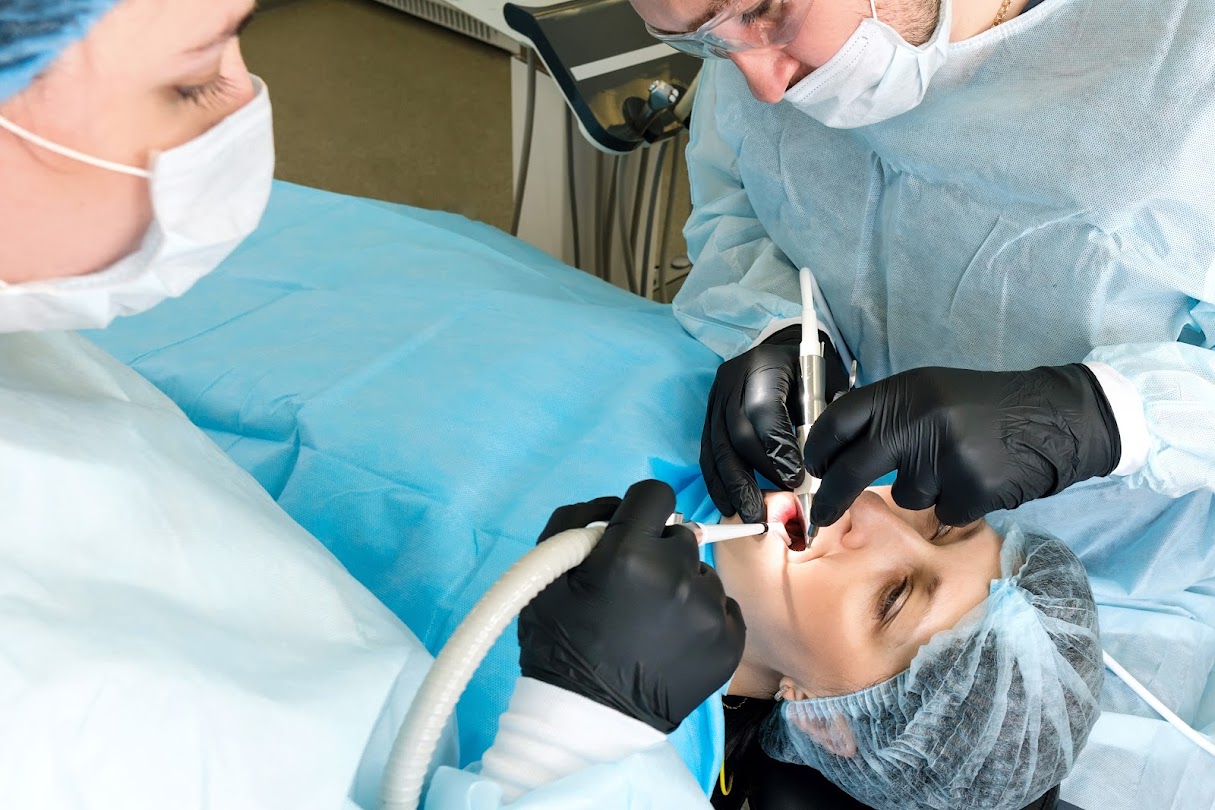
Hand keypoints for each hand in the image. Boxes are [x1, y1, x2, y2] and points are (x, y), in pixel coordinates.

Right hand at [519, 480, 745, 732]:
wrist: (587, 718)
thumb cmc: (560, 643)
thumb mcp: (548, 570)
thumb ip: (577, 520)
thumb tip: (616, 507)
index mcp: (630, 553)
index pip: (655, 494)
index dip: (638, 510)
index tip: (629, 533)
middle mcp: (677, 575)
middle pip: (679, 535)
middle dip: (657, 552)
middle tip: (633, 589)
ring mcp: (709, 610)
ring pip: (701, 574)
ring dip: (681, 586)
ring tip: (652, 622)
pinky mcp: (730, 641)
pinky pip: (723, 607)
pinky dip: (701, 617)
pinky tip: (674, 640)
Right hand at [702, 327, 848, 522]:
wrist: (782, 358)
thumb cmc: (809, 375)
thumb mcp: (824, 384)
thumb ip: (826, 416)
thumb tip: (826, 460)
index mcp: (764, 365)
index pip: (762, 410)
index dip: (776, 448)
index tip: (795, 479)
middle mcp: (732, 380)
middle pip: (736, 433)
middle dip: (755, 474)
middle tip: (773, 506)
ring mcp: (715, 399)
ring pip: (718, 448)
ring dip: (734, 486)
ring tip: (750, 514)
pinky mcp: (708, 418)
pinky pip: (708, 454)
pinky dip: (718, 483)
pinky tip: (730, 504)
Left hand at [805, 364, 1120, 526]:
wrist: (1056, 417)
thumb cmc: (985, 409)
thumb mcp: (930, 395)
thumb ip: (888, 417)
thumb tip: (836, 453)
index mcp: (904, 390)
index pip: (839, 420)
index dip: (818, 450)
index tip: (813, 470)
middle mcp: (919, 419)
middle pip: (853, 468)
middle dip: (832, 497)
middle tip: (820, 517)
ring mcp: (946, 453)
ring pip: (905, 495)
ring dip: (924, 490)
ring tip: (958, 464)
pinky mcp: (972, 486)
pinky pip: (942, 511)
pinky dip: (956, 503)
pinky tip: (979, 479)